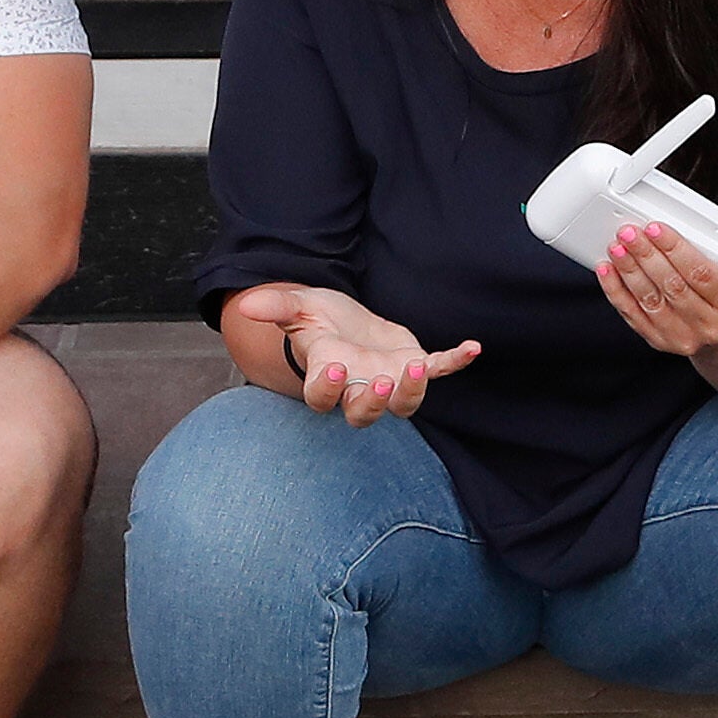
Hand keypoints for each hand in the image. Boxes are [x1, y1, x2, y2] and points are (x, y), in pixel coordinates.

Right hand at [239, 283, 479, 428]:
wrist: (348, 324)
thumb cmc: (320, 322)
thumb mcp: (299, 308)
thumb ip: (277, 307)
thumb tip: (246, 304)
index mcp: (326, 377)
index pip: (320, 397)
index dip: (326, 390)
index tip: (333, 369)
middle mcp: (357, 389)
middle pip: (363, 413)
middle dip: (372, 402)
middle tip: (382, 383)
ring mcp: (389, 382)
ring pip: (403, 406)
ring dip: (412, 391)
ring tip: (418, 366)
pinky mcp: (415, 367)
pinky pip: (438, 371)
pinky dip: (454, 361)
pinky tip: (472, 348)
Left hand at [597, 222, 717, 361]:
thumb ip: (708, 249)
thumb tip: (672, 222)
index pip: (700, 271)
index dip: (675, 248)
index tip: (654, 228)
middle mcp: (710, 324)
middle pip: (672, 285)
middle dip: (646, 255)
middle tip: (629, 233)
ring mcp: (684, 337)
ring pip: (650, 300)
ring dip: (629, 271)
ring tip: (617, 248)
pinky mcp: (660, 342)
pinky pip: (633, 315)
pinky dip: (617, 291)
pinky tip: (608, 271)